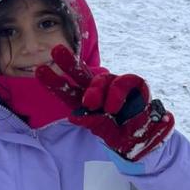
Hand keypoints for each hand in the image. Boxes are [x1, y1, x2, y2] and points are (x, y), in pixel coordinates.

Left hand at [36, 45, 174, 160]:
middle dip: (69, 63)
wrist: (150, 138)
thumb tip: (75, 115)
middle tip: (57, 50)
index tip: (40, 70)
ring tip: (95, 105)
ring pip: (102, 78)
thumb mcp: (105, 133)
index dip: (54, 82)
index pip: (68, 91)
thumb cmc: (123, 135)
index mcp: (87, 104)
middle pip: (82, 75)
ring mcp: (116, 87)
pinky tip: (113, 106)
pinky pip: (124, 81)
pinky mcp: (135, 85)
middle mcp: (100, 92)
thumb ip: (92, 123)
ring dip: (96, 90)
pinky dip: (117, 92)